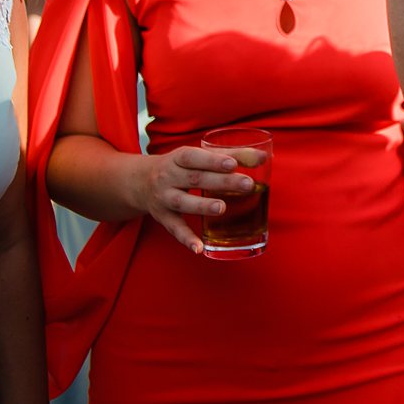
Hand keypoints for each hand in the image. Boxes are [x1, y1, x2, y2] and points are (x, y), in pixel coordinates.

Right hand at [138, 144, 256, 253]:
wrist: (140, 182)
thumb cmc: (181, 167)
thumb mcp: (199, 156)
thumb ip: (231, 155)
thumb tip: (264, 157)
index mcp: (178, 158)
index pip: (194, 157)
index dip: (213, 160)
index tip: (233, 164)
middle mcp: (168, 177)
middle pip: (195, 179)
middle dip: (221, 182)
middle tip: (247, 185)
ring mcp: (164, 199)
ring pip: (183, 203)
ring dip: (202, 206)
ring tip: (222, 208)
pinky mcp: (163, 218)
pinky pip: (175, 230)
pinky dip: (186, 239)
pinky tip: (200, 248)